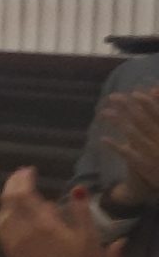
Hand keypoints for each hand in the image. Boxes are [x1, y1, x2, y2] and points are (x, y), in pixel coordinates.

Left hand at [0, 168, 114, 256]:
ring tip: (16, 190)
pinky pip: (0, 228)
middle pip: (8, 201)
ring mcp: (14, 243)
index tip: (29, 170)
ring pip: (1, 214)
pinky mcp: (11, 253)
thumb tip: (77, 189)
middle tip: (21, 175)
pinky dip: (3, 214)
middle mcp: (23, 231)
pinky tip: (10, 212)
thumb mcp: (89, 239)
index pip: (24, 195)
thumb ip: (81, 212)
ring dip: (7, 198)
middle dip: (12, 184)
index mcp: (43, 224)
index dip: (22, 179)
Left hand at [102, 88, 158, 204]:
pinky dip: (114, 145)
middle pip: (142, 120)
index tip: (135, 93)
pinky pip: (126, 153)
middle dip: (127, 107)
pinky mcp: (142, 165)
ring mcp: (151, 153)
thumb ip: (158, 117)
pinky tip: (103, 139)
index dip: (147, 102)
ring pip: (132, 133)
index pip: (158, 114)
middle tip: (112, 97)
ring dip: (117, 121)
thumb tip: (153, 91)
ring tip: (103, 113)